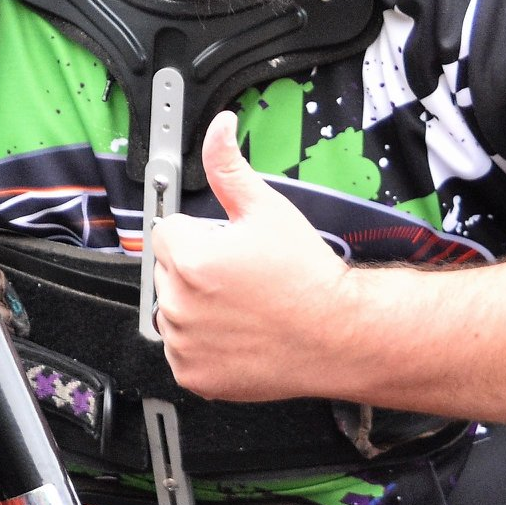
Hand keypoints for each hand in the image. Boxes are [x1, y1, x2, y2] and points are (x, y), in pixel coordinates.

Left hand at [149, 111, 347, 401]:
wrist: (339, 335)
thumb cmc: (308, 278)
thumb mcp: (268, 210)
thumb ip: (230, 168)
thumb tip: (218, 130)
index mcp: (191, 259)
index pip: (166, 231)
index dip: (198, 234)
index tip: (225, 246)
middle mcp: (180, 304)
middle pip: (168, 271)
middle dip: (195, 268)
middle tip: (239, 276)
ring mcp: (185, 344)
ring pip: (172, 310)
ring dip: (196, 306)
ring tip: (241, 305)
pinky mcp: (193, 374)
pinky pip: (181, 350)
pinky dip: (201, 344)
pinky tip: (236, 333)